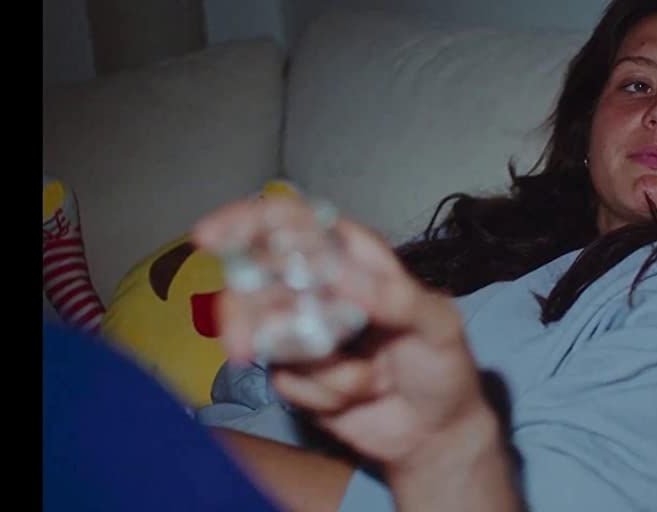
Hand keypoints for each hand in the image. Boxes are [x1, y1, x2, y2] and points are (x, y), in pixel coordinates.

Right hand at [193, 197, 495, 471]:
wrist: (435, 434)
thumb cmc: (444, 366)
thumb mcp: (437, 325)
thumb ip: (394, 297)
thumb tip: (338, 275)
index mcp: (356, 258)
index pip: (295, 224)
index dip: (250, 221)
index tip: (212, 236)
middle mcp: (322, 288)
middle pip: (259, 277)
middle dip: (245, 311)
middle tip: (244, 347)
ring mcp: (304, 331)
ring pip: (264, 331)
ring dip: (311, 365)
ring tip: (361, 381)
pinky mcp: (297, 375)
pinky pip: (286, 380)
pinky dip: (324, 393)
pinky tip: (360, 395)